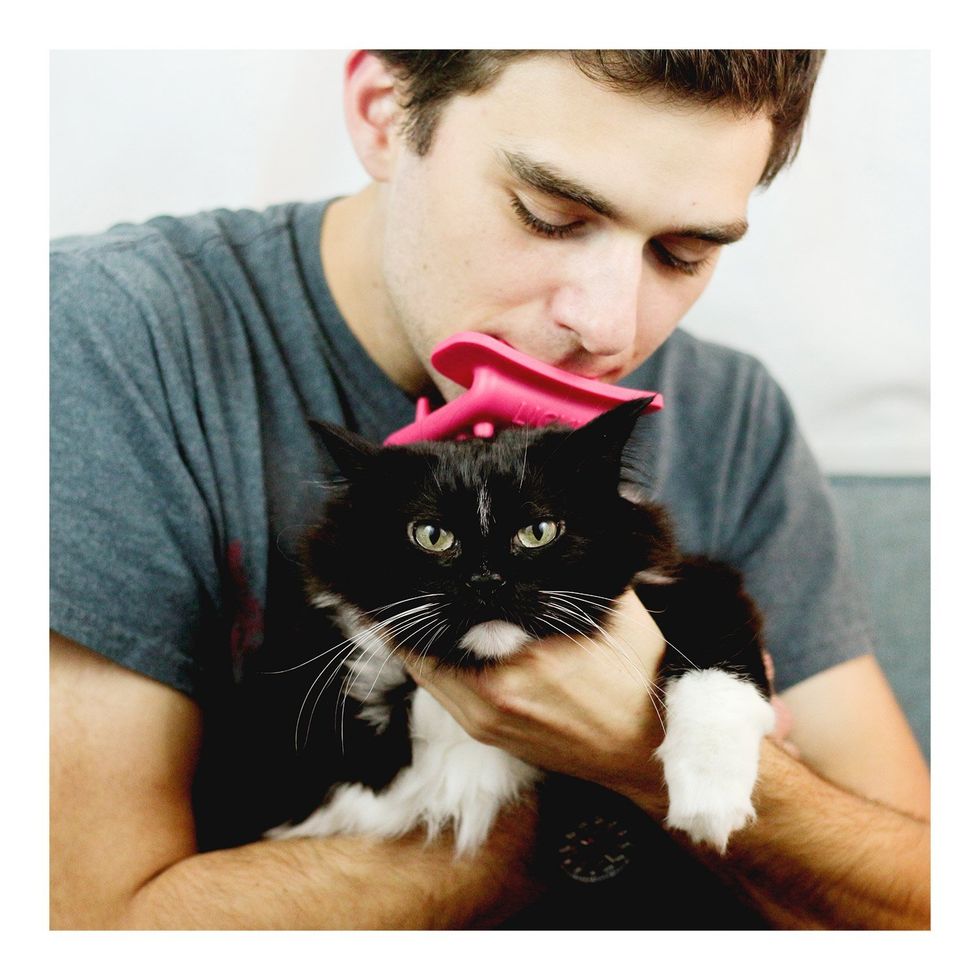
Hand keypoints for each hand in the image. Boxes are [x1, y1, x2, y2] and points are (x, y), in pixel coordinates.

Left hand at [404, 589, 668, 806]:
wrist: (644, 752)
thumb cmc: (634, 682)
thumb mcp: (622, 617)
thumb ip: (586, 574)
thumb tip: (561, 535)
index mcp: (522, 663)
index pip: (450, 622)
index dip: (424, 596)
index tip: (411, 571)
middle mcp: (493, 696)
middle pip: (423, 650)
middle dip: (410, 618)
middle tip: (398, 585)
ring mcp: (485, 721)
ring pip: (426, 673)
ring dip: (415, 643)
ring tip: (404, 610)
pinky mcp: (487, 734)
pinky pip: (441, 693)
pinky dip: (432, 666)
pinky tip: (434, 642)